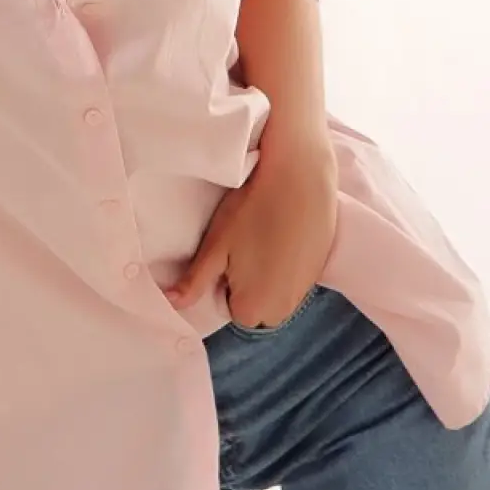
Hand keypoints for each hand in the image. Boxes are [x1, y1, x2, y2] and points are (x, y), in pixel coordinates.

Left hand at [165, 140, 337, 329]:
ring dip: (264, 275)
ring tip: (262, 237)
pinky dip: (284, 265)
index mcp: (252, 310)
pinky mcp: (318, 274)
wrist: (302, 178)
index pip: (225, 306)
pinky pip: (291, 280)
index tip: (226, 251)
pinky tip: (281, 235)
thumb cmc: (252, 210)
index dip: (221, 279)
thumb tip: (171, 303)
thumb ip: (194, 282)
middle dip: (244, 283)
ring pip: (271, 293)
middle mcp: (281, 311)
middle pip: (251, 305)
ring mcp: (303, 293)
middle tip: (243, 244)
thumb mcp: (216, 245)